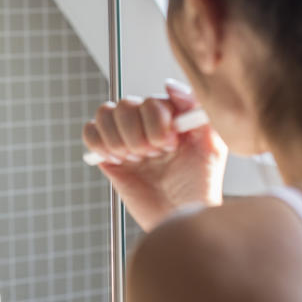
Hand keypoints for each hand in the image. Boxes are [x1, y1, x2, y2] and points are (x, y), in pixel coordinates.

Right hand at [82, 80, 227, 230]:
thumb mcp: (212, 146)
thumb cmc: (199, 186)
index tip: (171, 145)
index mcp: (169, 115)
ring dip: (119, 140)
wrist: (178, 217)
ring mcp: (125, 136)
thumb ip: (197, 109)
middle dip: (138, 136)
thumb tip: (169, 84)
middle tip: (154, 156)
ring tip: (135, 158)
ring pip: (104, 114)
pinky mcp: (107, 154)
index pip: (150, 101)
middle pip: (124, 106)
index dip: (156, 122)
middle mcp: (145, 122)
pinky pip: (90, 132)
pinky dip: (100, 144)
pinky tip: (118, 159)